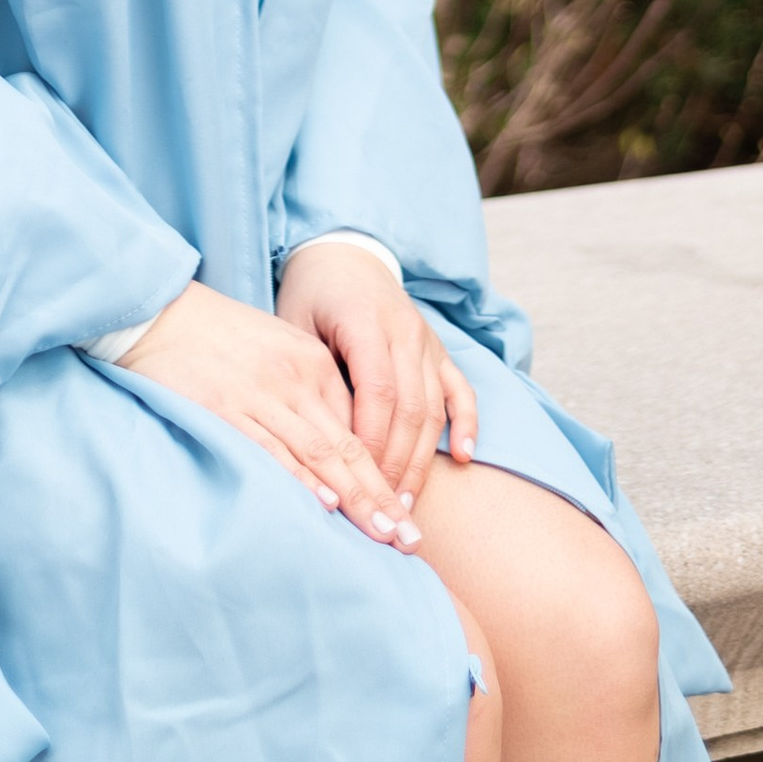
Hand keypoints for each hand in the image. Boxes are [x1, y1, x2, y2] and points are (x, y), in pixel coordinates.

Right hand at [122, 277, 424, 547]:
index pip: (361, 429)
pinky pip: (269, 448)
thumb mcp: (278, 351)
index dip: (386, 477)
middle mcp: (295, 378)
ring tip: (383, 533)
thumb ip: (309, 392)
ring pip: (319, 452)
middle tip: (410, 540)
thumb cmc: (219, 337)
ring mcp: (261, 394)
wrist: (158, 310)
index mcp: (313, 364)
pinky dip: (298, 477)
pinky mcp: (224, 408)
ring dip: (354, 498)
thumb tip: (339, 451)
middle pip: (348, 447)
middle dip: (382, 497)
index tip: (406, 517)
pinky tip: (322, 502)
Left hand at [273, 239, 479, 509]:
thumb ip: (311, 375)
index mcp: (366, 321)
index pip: (377, 391)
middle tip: (383, 508)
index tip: (359, 481)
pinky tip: (464, 457)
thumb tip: (319, 441)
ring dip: (422, 458)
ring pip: (433, 407)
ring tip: (406, 502)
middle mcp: (404, 330)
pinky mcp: (439, 348)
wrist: (342, 253)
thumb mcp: (295, 325)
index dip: (371, 440)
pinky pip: (461, 388)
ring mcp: (426, 339)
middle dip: (396, 463)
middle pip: (409, 407)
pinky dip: (467, 423)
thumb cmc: (309, 296)